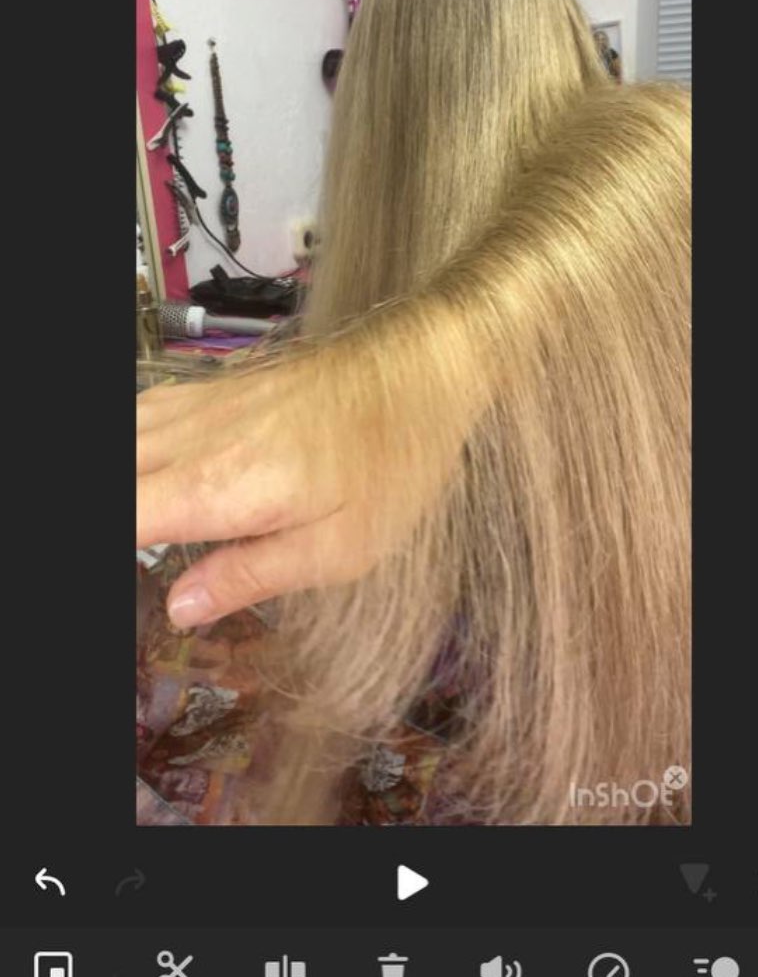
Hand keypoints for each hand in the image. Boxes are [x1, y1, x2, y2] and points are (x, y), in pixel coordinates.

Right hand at [138, 335, 461, 626]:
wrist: (422, 370)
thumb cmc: (394, 461)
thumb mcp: (337, 549)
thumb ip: (249, 576)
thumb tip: (182, 607)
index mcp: (217, 487)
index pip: (126, 518)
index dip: (123, 554)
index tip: (138, 580)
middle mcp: (194, 439)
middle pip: (117, 473)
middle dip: (125, 520)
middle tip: (149, 552)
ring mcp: (202, 405)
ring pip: (125, 435)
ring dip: (129, 480)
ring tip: (150, 522)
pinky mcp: (217, 388)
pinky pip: (146, 410)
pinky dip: (135, 441)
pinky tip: (149, 465)